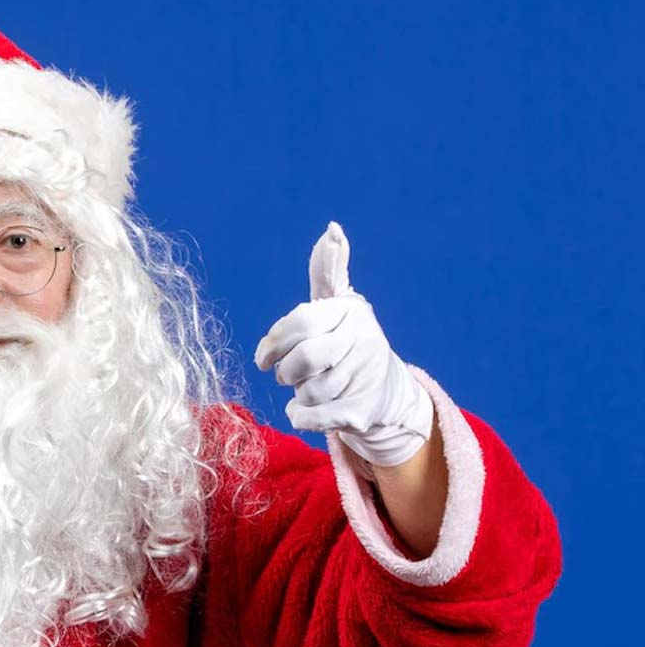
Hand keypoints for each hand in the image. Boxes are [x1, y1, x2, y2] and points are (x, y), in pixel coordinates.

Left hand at [252, 221, 433, 467]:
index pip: (301, 322)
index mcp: (350, 311)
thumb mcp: (338, 303)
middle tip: (287, 374)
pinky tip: (304, 409)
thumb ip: (328, 270)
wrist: (383, 391)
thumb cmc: (346, 341)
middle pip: (305, 360)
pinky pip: (311, 417)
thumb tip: (333, 228)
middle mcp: (364, 341)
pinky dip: (299, 416)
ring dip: (298, 393)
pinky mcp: (362, 412)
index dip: (273, 342)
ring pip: (308, 391)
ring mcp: (367, 377)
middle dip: (287, 372)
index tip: (263, 357)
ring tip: (310, 387)